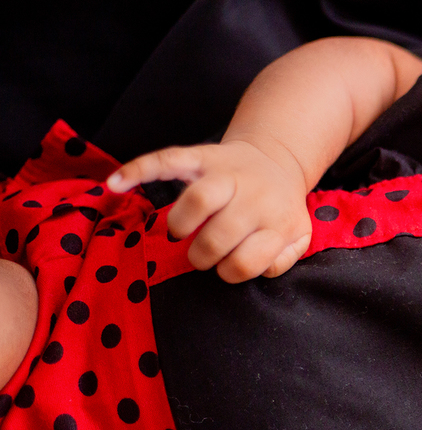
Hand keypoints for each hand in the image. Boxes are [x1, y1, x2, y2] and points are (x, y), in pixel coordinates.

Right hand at [106, 138, 311, 281]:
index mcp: (277, 221)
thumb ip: (283, 261)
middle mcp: (253, 196)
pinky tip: (116, 184)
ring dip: (181, 225)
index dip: (231, 271)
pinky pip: (167, 160)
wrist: (277, 162)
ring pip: (197, 200)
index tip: (227, 265)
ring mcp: (226, 174)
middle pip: (218, 236)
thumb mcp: (297, 239)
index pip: (246, 262)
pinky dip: (138, 170)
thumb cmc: (280, 210)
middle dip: (202, 255)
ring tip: (181, 232)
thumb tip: (257, 271)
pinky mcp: (201, 157)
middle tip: (201, 254)